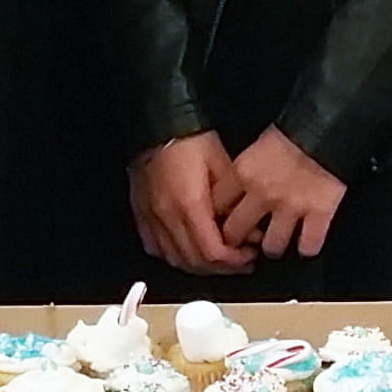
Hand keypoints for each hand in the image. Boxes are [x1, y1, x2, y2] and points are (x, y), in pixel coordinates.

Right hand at [131, 134, 250, 274]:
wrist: (160, 124)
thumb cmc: (190, 139)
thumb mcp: (224, 165)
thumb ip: (236, 202)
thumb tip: (250, 230)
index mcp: (190, 204)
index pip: (212, 251)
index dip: (233, 261)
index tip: (248, 256)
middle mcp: (168, 216)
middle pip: (194, 261)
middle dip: (221, 268)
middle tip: (239, 261)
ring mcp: (151, 217)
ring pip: (175, 259)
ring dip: (199, 266)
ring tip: (217, 259)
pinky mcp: (141, 213)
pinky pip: (156, 247)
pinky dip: (174, 256)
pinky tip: (187, 251)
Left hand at [219, 127, 347, 259]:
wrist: (328, 124)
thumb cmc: (295, 127)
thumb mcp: (258, 143)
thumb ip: (246, 168)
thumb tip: (238, 186)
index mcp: (243, 173)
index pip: (216, 206)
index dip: (217, 217)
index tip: (222, 221)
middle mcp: (262, 194)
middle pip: (235, 233)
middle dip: (237, 241)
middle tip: (242, 242)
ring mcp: (291, 207)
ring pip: (271, 246)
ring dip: (272, 247)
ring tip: (275, 244)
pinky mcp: (319, 214)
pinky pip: (308, 246)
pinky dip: (307, 248)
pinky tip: (305, 244)